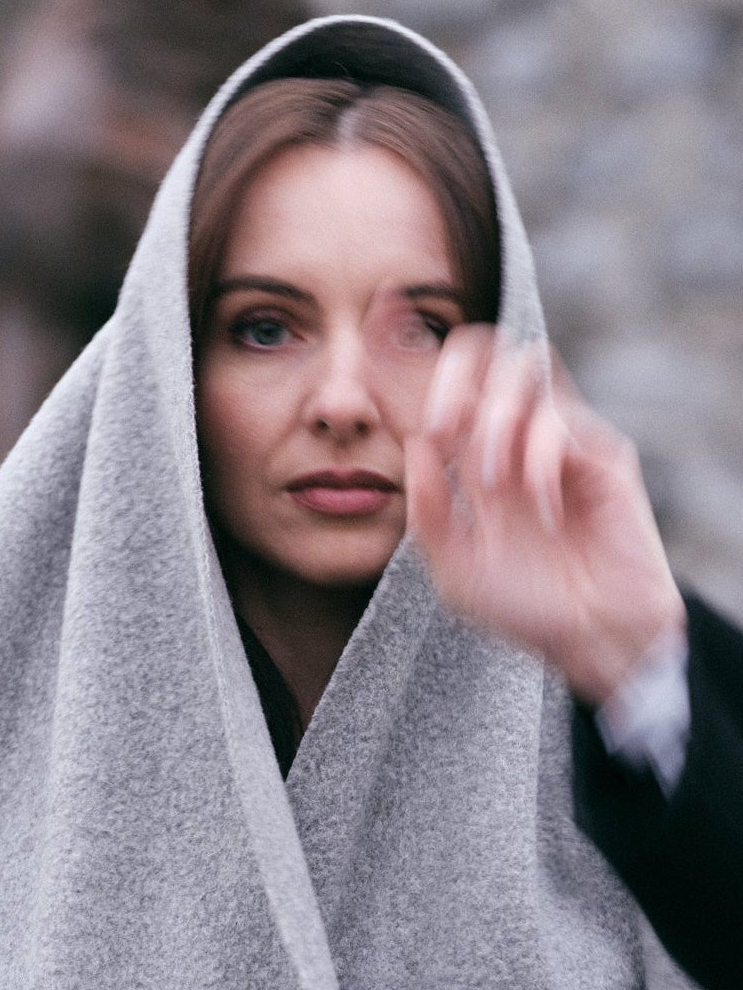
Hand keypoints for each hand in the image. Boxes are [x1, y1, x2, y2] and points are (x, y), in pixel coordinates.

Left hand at [405, 325, 685, 703]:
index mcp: (474, 453)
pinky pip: (561, 423)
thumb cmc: (524, 605)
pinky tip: (540, 512)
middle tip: (441, 430)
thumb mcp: (453, 567)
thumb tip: (413, 446)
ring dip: (496, 419)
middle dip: (455, 379)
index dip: (418, 363)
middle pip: (487, 352)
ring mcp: (560, 437)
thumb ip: (427, 511)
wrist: (591, 638)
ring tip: (490, 482)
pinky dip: (538, 461)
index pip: (447, 382)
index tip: (388, 364)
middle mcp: (515, 435)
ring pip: (525, 369)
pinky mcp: (602, 452)